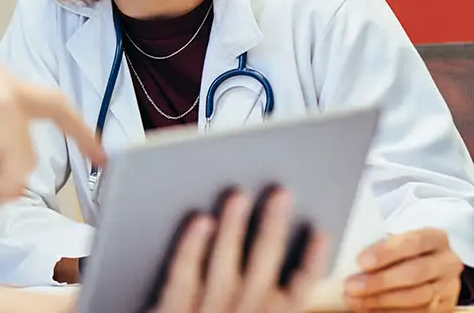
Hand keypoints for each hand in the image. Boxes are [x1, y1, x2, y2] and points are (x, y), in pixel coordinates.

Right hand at [0, 55, 104, 219]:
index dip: (69, 120)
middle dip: (81, 135)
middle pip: (54, 110)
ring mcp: (5, 97)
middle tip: (101, 155)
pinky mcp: (6, 121)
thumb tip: (8, 185)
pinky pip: (10, 175)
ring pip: (23, 160)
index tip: (92, 141)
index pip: (35, 94)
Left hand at [151, 189, 327, 312]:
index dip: (314, 257)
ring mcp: (210, 308)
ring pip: (225, 257)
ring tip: (238, 195)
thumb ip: (263, 295)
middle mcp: (249, 311)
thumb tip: (285, 254)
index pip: (302, 284)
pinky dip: (193, 243)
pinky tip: (201, 219)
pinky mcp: (173, 308)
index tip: (318, 229)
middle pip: (266, 259)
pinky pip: (185, 270)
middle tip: (280, 192)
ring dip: (234, 225)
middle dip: (274, 224)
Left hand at [344, 228, 463, 311]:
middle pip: (415, 273)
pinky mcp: (445, 307)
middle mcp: (447, 262)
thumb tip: (342, 255)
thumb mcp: (393, 240)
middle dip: (380, 281)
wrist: (428, 266)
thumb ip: (375, 244)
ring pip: (417, 297)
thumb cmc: (402, 250)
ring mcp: (448, 287)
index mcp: (435, 238)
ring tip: (354, 300)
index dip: (386, 252)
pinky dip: (389, 312)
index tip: (361, 261)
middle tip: (351, 286)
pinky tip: (367, 309)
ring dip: (381, 301)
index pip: (413, 242)